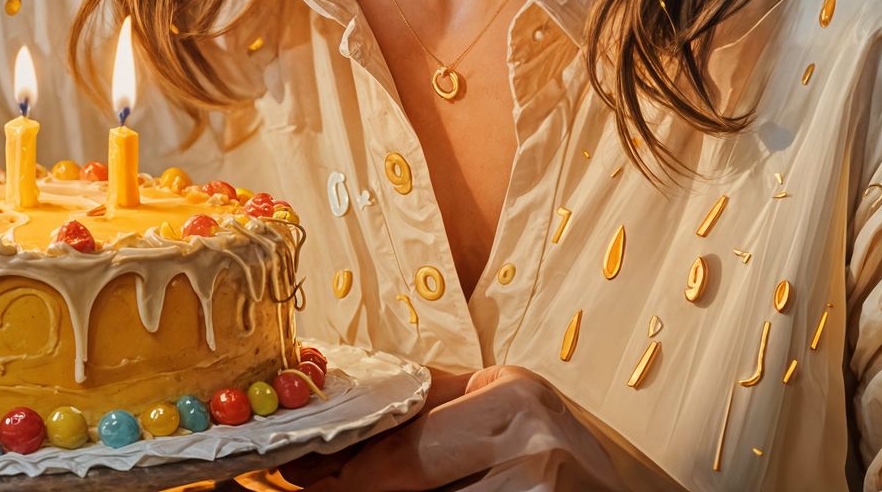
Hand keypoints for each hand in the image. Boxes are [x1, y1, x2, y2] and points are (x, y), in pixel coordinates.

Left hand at [276, 365, 625, 490]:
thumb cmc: (587, 468)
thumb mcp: (525, 412)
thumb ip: (454, 401)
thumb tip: (370, 402)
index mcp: (518, 399)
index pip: (403, 434)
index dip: (340, 456)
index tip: (294, 461)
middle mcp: (527, 449)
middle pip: (404, 477)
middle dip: (350, 486)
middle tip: (307, 484)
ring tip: (343, 487)